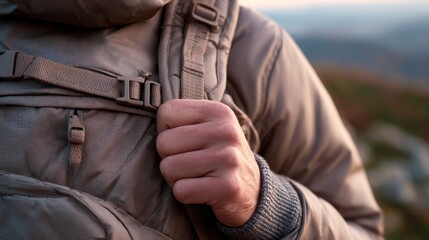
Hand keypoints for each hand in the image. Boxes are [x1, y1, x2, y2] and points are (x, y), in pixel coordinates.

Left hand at [156, 99, 260, 226]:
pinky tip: (202, 191)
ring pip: (169, 168)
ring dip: (176, 179)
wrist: (252, 190)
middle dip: (169, 158)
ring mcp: (229, 159)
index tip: (185, 142)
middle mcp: (226, 131)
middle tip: (191, 164)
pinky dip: (186, 195)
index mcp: (218, 111)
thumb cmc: (219, 156)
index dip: (166, 131)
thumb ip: (183, 118)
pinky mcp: (228, 186)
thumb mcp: (210, 128)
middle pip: (164, 142)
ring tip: (197, 177)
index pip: (166, 112)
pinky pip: (182, 190)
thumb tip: (148, 112)